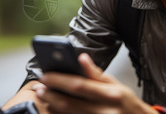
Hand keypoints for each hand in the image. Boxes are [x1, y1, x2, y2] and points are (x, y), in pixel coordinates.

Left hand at [33, 53, 157, 113]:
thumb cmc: (127, 104)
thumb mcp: (117, 85)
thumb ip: (97, 74)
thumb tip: (81, 58)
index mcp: (111, 95)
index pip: (79, 85)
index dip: (60, 80)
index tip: (45, 75)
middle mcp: (104, 111)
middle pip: (70, 104)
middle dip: (51, 94)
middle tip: (38, 87)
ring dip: (52, 106)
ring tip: (43, 97)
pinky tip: (53, 110)